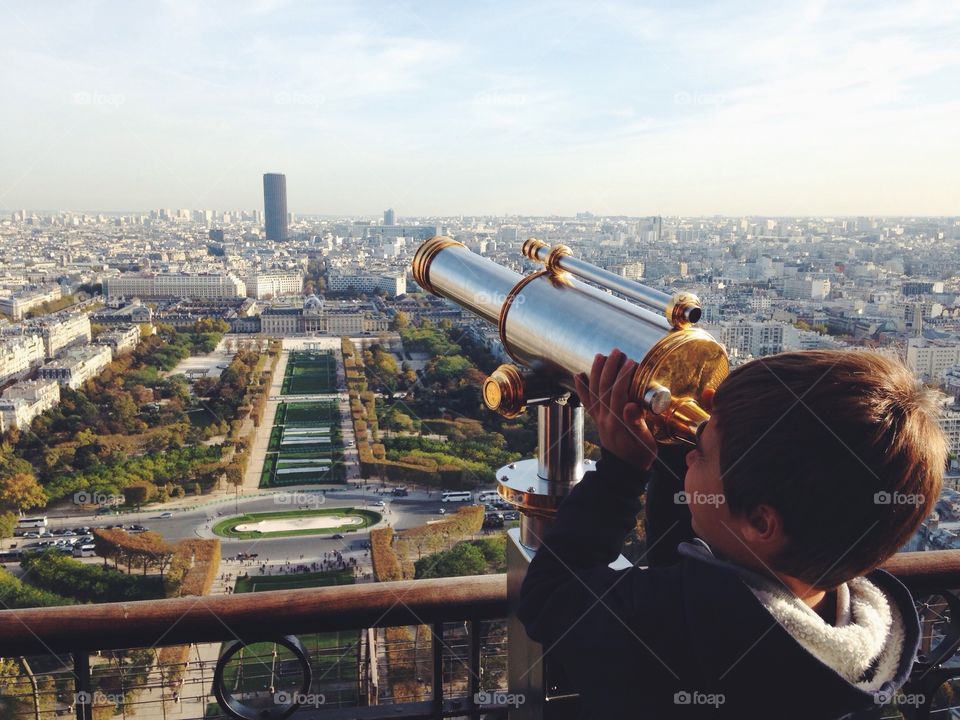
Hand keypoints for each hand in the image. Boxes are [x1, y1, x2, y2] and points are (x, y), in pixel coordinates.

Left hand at [574, 348, 657, 470]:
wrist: (624, 470)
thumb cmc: (639, 455)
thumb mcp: (645, 441)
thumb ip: (637, 423)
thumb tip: (631, 405)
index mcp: (618, 422)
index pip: (618, 393)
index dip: (624, 376)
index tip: (632, 362)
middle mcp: (604, 418)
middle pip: (603, 387)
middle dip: (609, 367)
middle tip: (617, 352)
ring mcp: (599, 418)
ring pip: (593, 391)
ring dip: (596, 372)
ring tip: (601, 356)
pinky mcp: (597, 419)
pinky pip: (586, 401)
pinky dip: (581, 388)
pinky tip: (578, 375)